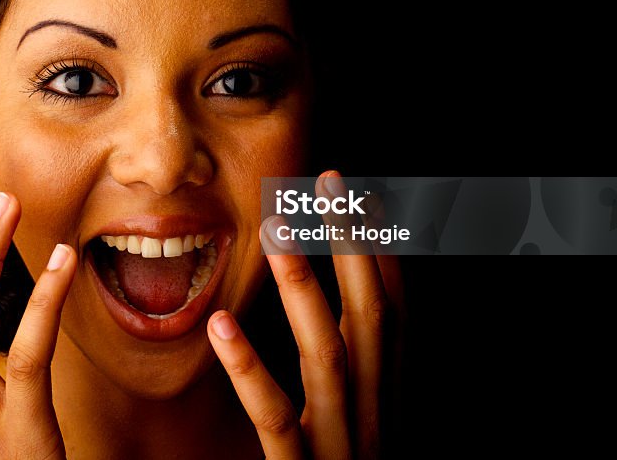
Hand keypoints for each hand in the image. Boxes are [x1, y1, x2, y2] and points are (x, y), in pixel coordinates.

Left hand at [207, 171, 403, 459]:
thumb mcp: (358, 424)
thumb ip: (351, 372)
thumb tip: (334, 310)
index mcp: (388, 400)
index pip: (394, 313)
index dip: (380, 250)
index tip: (359, 194)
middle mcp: (375, 417)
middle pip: (370, 319)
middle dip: (351, 247)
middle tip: (324, 184)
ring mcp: (342, 447)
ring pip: (328, 357)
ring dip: (305, 290)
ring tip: (278, 231)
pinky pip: (277, 419)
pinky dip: (251, 369)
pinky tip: (221, 325)